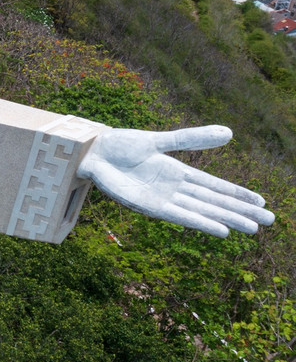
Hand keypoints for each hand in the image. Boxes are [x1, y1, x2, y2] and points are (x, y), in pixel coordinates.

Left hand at [77, 126, 272, 237]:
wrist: (92, 153)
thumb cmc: (120, 146)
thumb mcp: (160, 140)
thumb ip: (191, 138)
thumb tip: (229, 132)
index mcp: (177, 172)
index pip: (214, 185)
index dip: (237, 194)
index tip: (261, 203)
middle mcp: (174, 188)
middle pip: (213, 201)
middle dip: (240, 211)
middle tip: (269, 222)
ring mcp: (163, 198)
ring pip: (202, 210)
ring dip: (227, 219)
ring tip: (252, 229)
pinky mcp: (149, 206)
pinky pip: (181, 216)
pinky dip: (200, 222)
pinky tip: (220, 230)